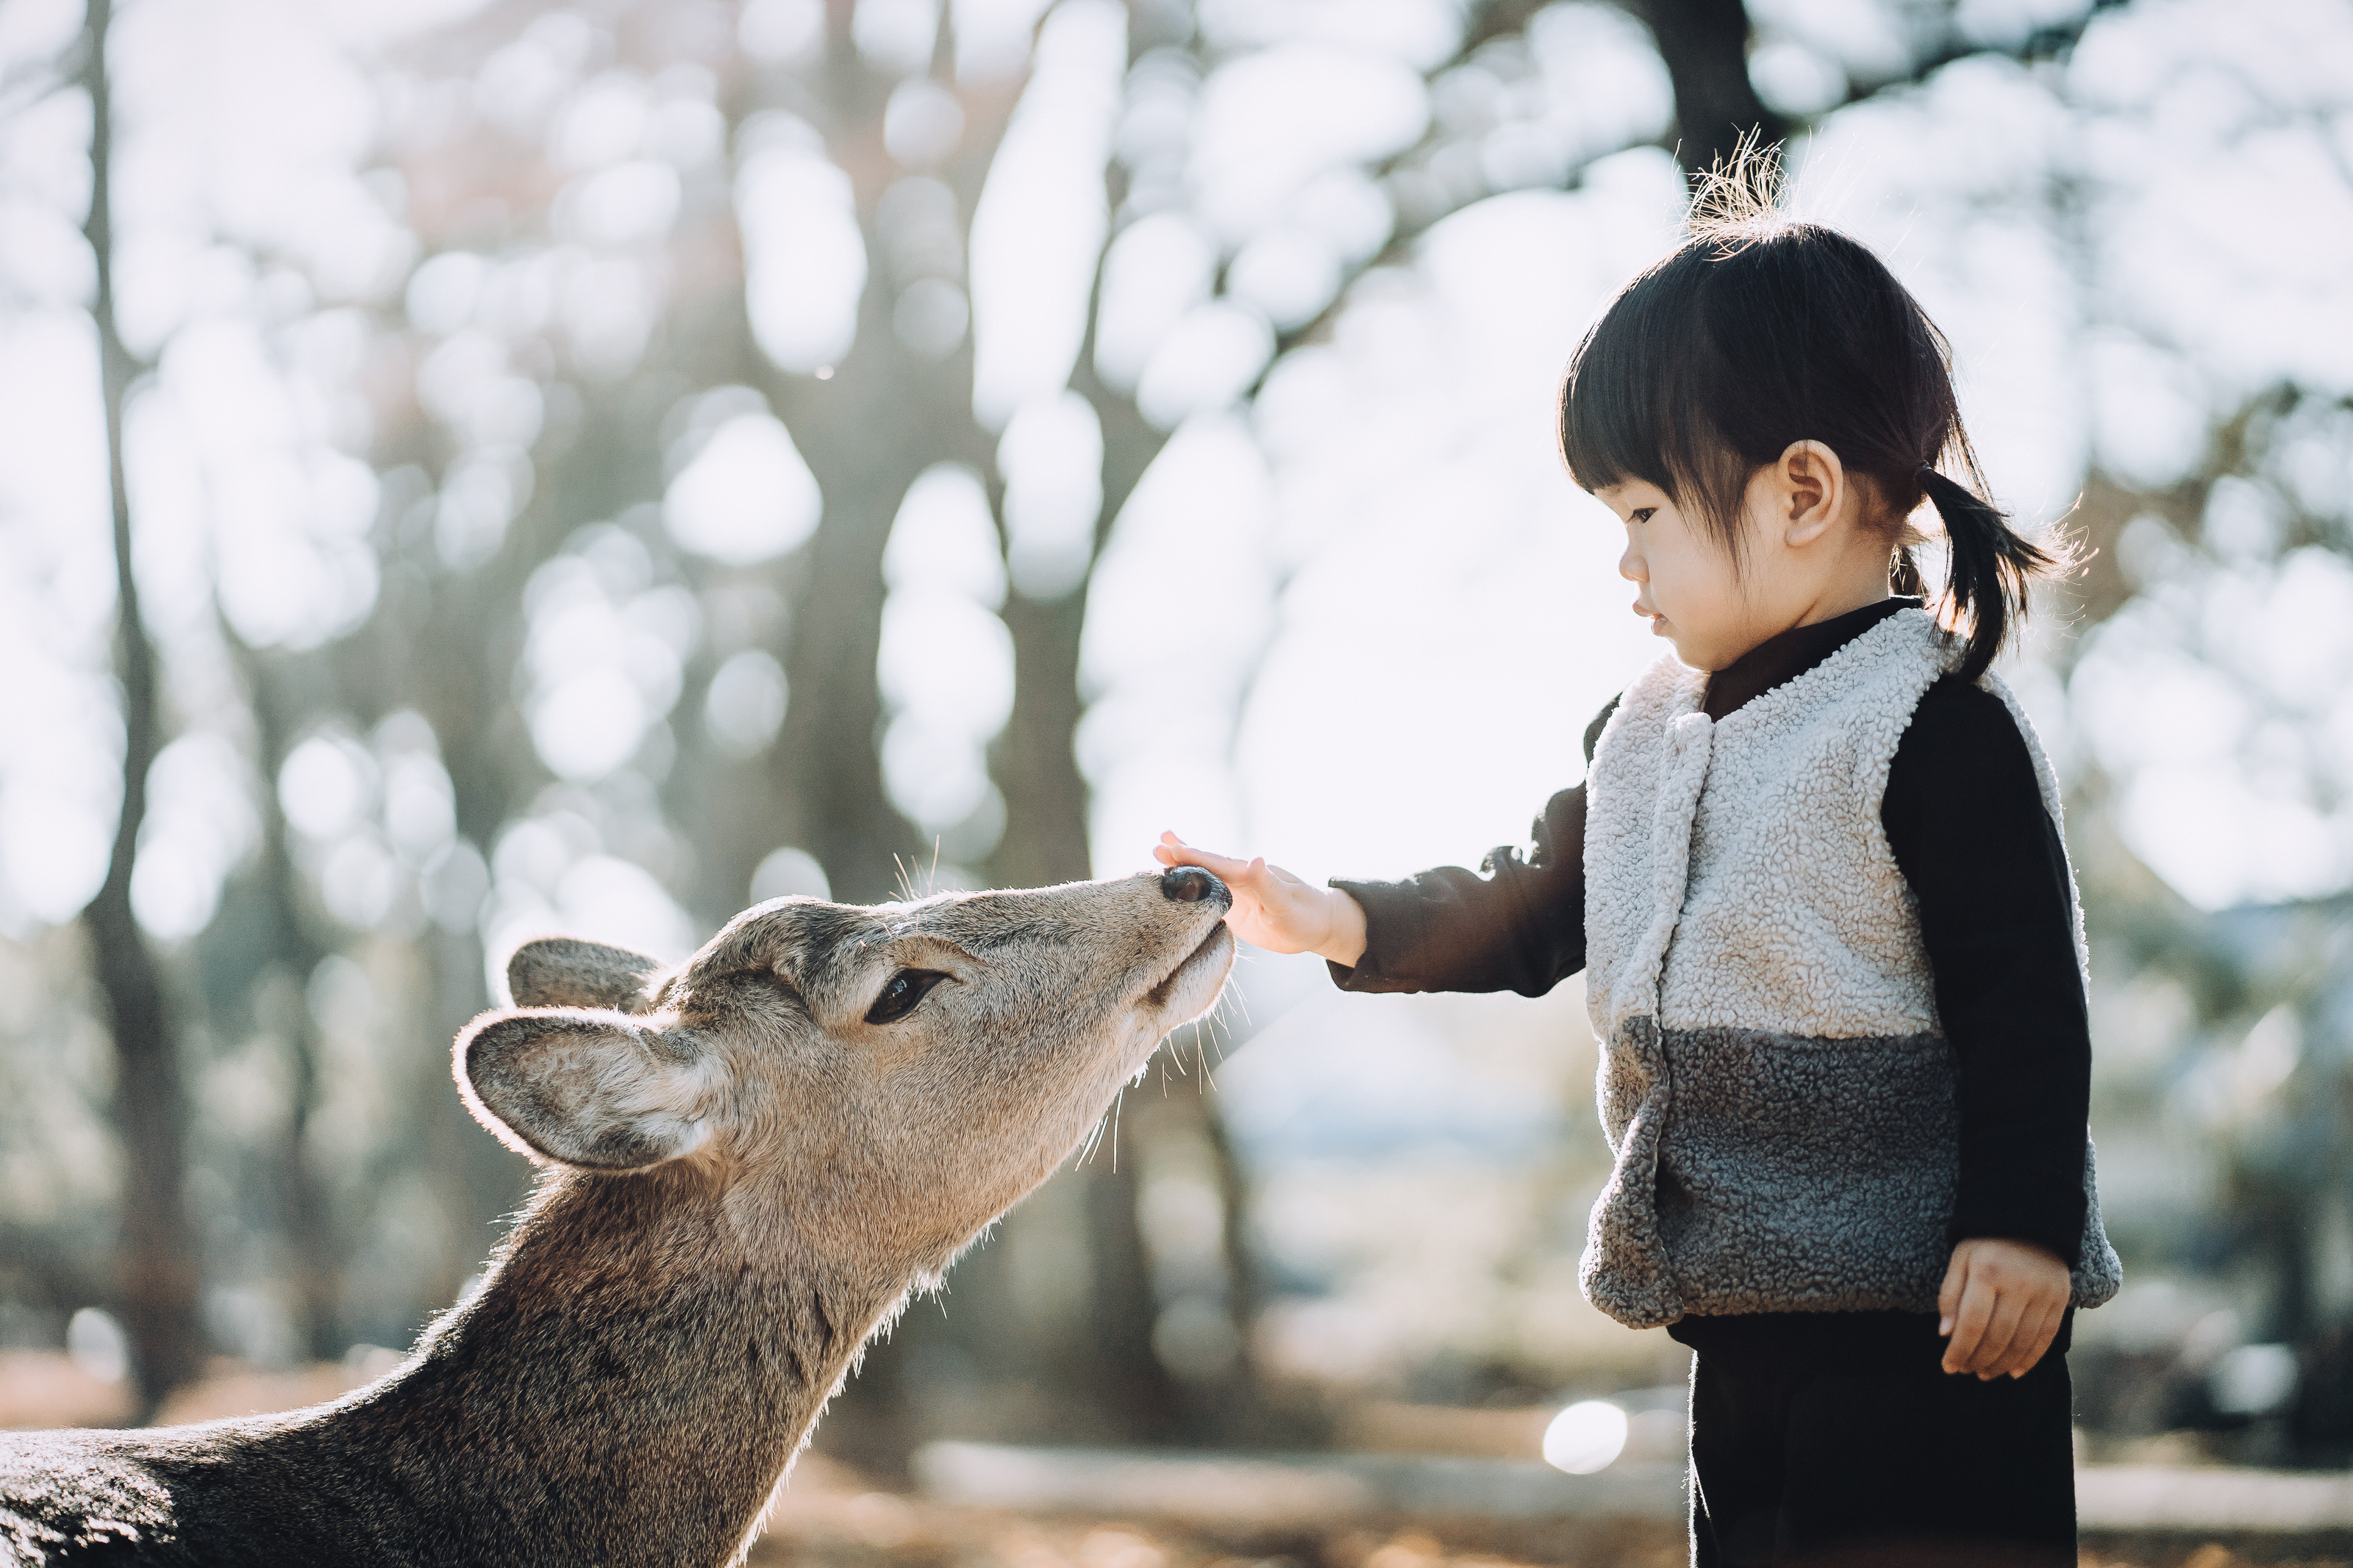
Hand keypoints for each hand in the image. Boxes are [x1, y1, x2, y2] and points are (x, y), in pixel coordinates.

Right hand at [1153, 831, 1367, 965]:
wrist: (1317, 926)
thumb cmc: (1306, 915)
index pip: (1218, 864)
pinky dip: (1190, 886)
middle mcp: (1241, 879)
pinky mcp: (1234, 908)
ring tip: (1158, 851)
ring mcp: (1236, 892)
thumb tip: (1255, 860)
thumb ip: (1269, 885)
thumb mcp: (1287, 904)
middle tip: (1156, 844)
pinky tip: (1174, 883)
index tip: (1172, 848)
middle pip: (1206, 865)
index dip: (1195, 856)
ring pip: (1204, 877)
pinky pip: (1207, 895)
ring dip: (1182, 866)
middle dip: (1182, 855)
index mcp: (1252, 876)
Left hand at [1938, 1237, 2070, 1378]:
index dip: (1959, 1350)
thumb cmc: (1986, 1243)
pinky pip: (2046, 1337)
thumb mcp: (1960, 1259)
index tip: (1948, 1366)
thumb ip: (1950, 1295)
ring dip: (2002, 1364)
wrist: (2029, 1219)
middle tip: (1966, 1371)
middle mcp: (2018, 1283)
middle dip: (1979, 1360)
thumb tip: (1946, 1333)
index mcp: (1987, 1271)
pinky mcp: (2060, 1298)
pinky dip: (2031, 1359)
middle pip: (1998, 1336)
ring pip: (2022, 1341)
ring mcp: (2043, 1292)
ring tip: (1985, 1373)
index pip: (1972, 1323)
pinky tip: (2015, 1372)